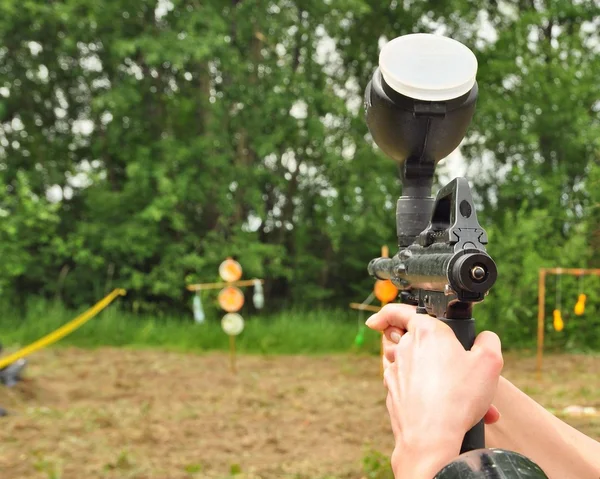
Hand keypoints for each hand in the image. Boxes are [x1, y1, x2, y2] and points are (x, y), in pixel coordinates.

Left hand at [373, 304, 500, 424]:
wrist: (431, 436)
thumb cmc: (458, 396)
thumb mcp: (489, 362)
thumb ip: (488, 341)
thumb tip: (485, 338)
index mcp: (425, 332)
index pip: (399, 311)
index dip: (389, 311)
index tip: (378, 318)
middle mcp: (405, 349)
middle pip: (413, 341)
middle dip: (437, 353)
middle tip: (459, 368)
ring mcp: (395, 372)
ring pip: (416, 367)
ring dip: (438, 378)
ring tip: (465, 398)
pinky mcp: (393, 392)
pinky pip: (411, 387)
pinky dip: (428, 395)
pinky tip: (450, 410)